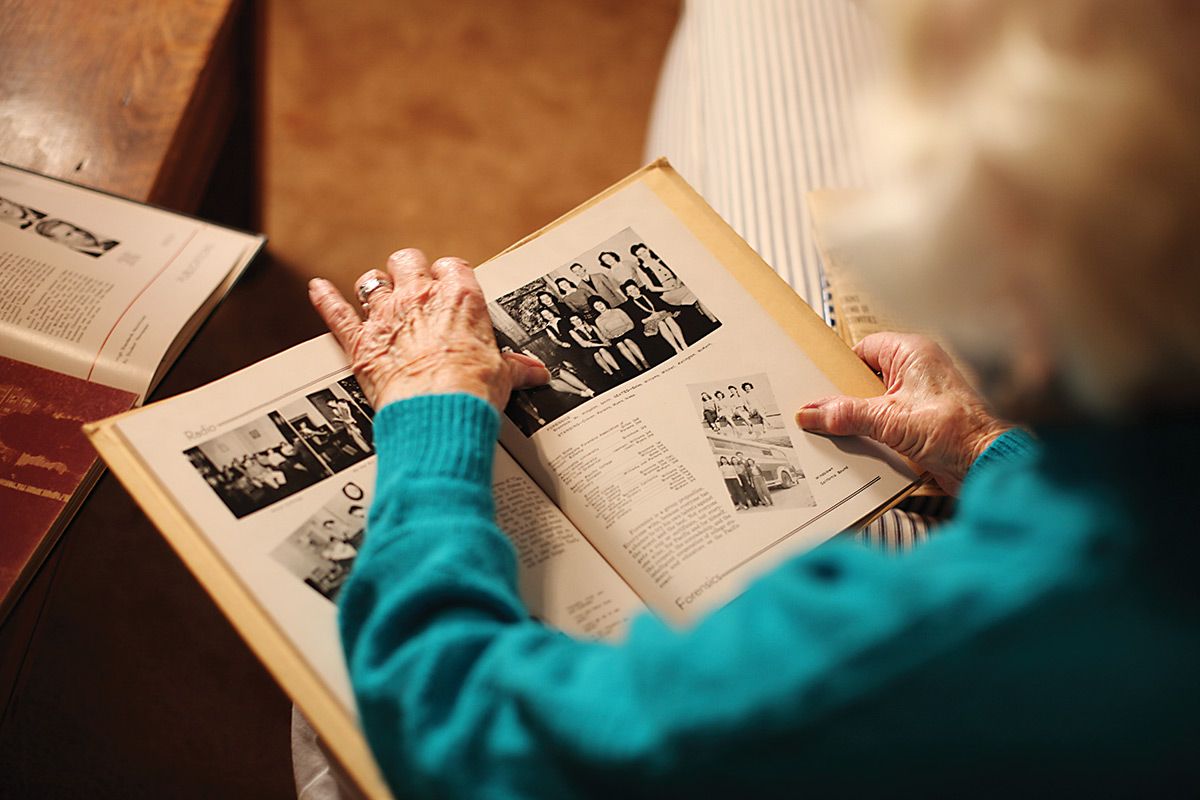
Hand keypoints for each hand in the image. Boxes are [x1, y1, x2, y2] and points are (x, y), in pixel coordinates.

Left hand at [308, 249, 549, 410]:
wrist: (439, 411)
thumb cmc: (473, 391)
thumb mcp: (504, 376)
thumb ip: (516, 368)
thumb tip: (535, 373)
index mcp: (460, 298)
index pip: (453, 267)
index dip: (450, 275)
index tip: (451, 285)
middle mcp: (420, 297)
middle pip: (408, 260)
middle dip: (409, 270)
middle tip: (413, 282)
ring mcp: (386, 316)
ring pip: (372, 281)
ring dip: (375, 287)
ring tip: (378, 293)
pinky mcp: (360, 342)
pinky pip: (336, 312)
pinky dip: (325, 300)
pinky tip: (318, 290)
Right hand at [795, 333, 1011, 493]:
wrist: (988, 465)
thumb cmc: (959, 432)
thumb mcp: (890, 420)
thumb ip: (847, 414)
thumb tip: (812, 412)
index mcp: (913, 353)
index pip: (863, 349)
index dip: (841, 367)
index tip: (819, 382)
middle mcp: (918, 371)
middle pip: (867, 377)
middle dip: (847, 397)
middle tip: (825, 411)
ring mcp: (921, 397)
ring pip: (876, 402)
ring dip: (860, 419)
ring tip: (841, 431)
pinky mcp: (923, 422)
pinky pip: (887, 422)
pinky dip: (874, 433)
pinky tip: (861, 446)